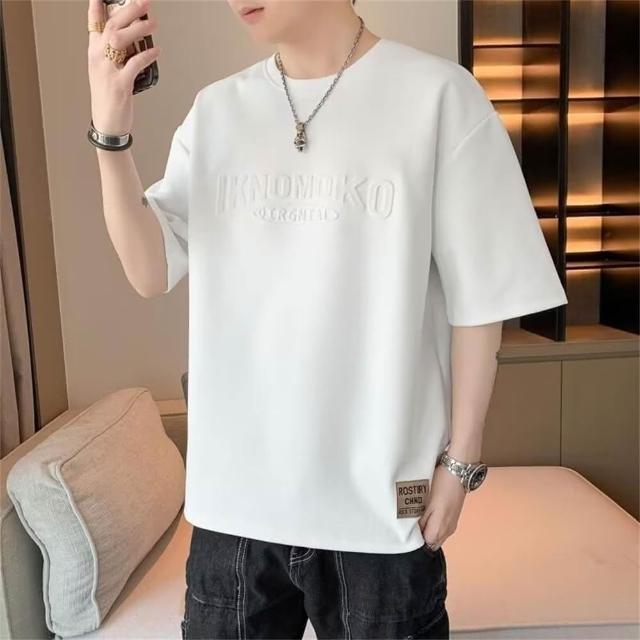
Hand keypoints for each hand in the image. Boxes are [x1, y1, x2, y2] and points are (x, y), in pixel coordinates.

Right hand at [87, 0, 159, 134]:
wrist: (107, 123)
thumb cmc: (108, 97)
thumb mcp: (106, 69)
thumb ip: (114, 52)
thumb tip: (131, 37)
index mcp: (94, 53)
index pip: (94, 23)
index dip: (99, 6)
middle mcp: (98, 58)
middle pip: (111, 26)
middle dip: (128, 11)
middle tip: (144, 3)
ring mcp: (108, 71)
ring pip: (120, 41)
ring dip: (138, 29)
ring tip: (153, 24)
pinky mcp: (120, 85)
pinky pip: (134, 65)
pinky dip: (146, 56)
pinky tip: (156, 50)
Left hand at [418, 462, 465, 549]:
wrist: (458, 472)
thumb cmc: (441, 484)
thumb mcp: (426, 501)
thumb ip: (421, 521)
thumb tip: (415, 533)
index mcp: (440, 528)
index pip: (426, 545)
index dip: (416, 540)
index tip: (408, 531)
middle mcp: (448, 531)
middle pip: (432, 543)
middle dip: (422, 537)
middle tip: (411, 525)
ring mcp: (452, 524)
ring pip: (437, 536)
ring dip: (428, 531)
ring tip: (418, 518)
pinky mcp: (453, 517)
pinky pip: (441, 529)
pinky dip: (434, 526)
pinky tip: (427, 514)